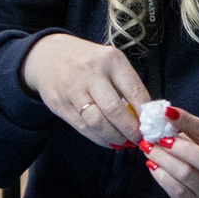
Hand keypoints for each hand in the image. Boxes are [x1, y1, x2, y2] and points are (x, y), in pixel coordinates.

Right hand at [21, 34, 148, 147]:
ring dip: (115, 137)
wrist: (46, 55)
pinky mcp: (59, 105)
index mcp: (110, 60)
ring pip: (97, 123)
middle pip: (115, 110)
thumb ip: (127, 85)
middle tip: (139, 139)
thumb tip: (145, 116)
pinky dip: (99, 138)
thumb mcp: (110, 62)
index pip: (134, 91)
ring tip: (124, 142)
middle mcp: (91, 74)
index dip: (145, 114)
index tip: (152, 126)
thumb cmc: (87, 60)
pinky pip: (83, 128)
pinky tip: (109, 140)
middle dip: (130, 130)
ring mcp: (73, 90)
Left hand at [146, 108, 198, 197]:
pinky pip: (175, 189)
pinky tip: (151, 165)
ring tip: (147, 148)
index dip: (187, 121)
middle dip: (179, 147)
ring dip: (163, 159)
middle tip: (157, 138)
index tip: (166, 112)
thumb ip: (185, 133)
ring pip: (186, 174)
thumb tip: (161, 117)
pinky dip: (160, 174)